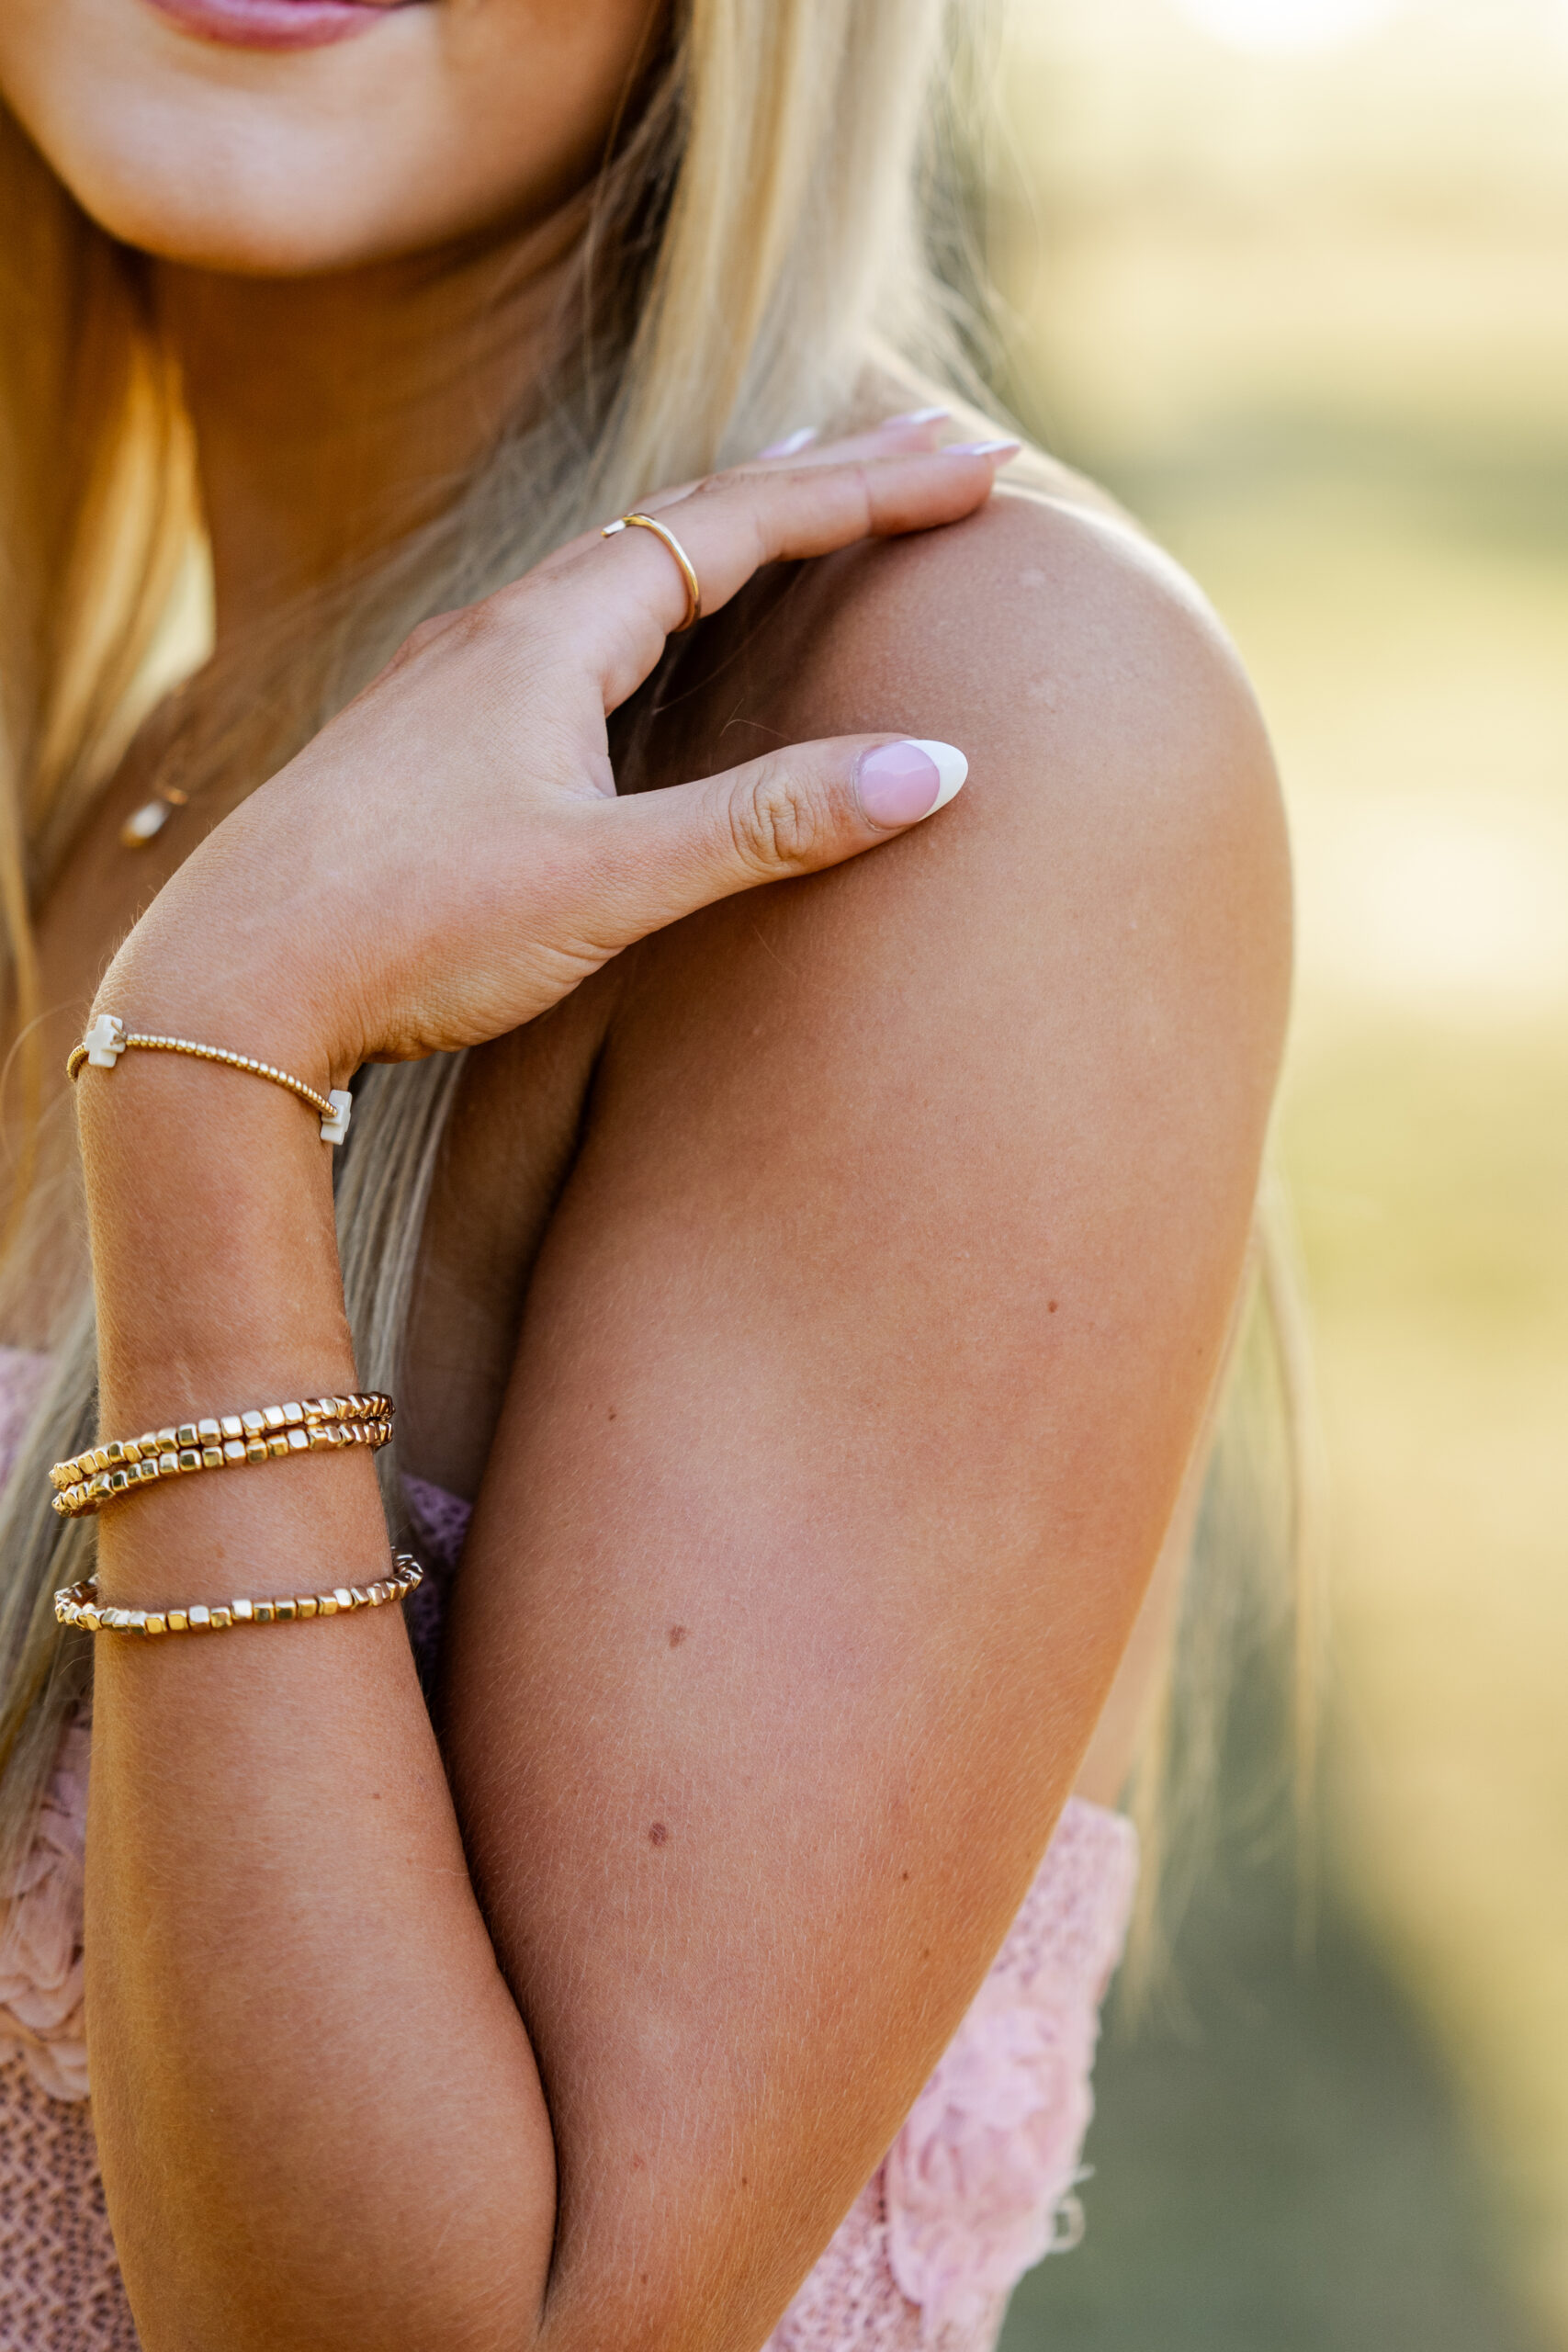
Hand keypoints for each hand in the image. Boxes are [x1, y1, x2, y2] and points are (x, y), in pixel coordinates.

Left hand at [99, 422, 1014, 1083]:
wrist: (233, 978)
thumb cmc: (412, 926)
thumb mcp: (612, 881)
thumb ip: (770, 822)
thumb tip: (936, 769)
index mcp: (554, 634)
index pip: (741, 526)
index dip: (867, 493)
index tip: (978, 466)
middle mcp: (503, 627)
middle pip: (687, 521)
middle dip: (820, 484)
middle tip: (928, 450)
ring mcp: (459, 674)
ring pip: (621, 566)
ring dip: (729, 531)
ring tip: (805, 501)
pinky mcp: (432, 732)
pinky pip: (573, 621)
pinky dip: (655, 596)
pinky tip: (647, 631)